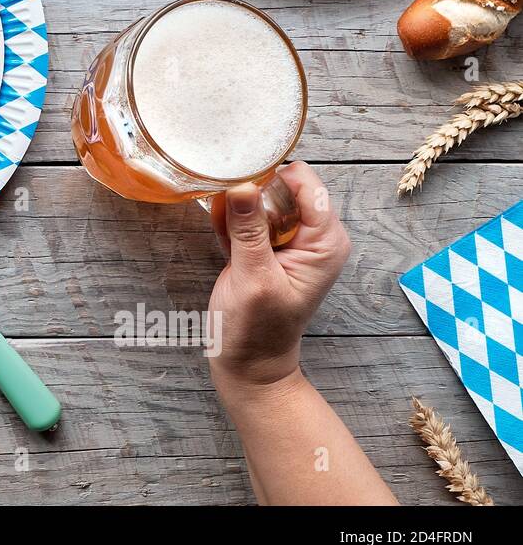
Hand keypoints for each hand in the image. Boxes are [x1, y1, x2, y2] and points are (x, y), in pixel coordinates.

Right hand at [207, 161, 351, 393]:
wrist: (249, 366)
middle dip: (252, 189)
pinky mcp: (264, 247)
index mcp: (325, 241)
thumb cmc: (258, 331)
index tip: (241, 182)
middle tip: (227, 207)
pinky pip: (247, 215)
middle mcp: (311, 236)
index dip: (274, 177)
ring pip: (260, 198)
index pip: (306, 185)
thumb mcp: (254, 279)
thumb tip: (243, 184)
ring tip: (221, 222)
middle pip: (282, 186)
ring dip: (237, 204)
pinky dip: (230, 217)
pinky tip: (219, 230)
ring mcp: (287, 241)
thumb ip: (249, 231)